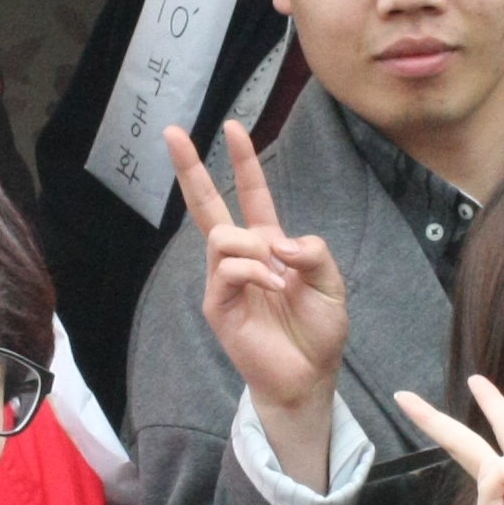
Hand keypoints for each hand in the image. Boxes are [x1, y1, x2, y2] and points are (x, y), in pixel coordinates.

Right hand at [166, 123, 351, 480]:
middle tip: (172, 132)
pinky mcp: (219, 304)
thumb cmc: (319, 331)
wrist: (308, 376)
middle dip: (190, 168)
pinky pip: (227, 269)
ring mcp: (225, 280)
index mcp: (270, 245)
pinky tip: (274, 288)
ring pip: (222, 236)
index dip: (243, 162)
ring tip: (280, 278)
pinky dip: (255, 272)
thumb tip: (277, 241)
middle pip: (208, 205)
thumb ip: (313, 251)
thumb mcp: (332, 282)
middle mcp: (242, 257)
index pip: (251, 194)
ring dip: (255, 249)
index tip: (233, 128)